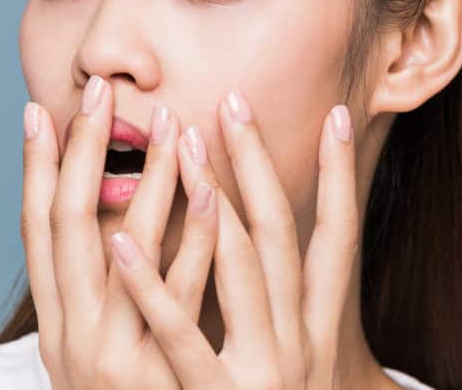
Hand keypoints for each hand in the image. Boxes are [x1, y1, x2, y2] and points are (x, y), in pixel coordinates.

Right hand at [20, 75, 220, 388]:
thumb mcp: (95, 358)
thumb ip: (99, 303)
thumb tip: (109, 238)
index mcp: (56, 329)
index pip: (36, 233)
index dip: (33, 171)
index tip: (37, 113)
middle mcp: (72, 338)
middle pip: (67, 227)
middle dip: (79, 156)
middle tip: (95, 93)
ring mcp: (114, 357)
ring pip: (126, 249)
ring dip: (148, 181)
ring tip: (170, 121)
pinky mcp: (161, 376)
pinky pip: (180, 297)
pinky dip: (192, 240)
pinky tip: (210, 193)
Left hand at [109, 88, 359, 388]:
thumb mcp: (297, 363)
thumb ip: (285, 312)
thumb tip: (266, 252)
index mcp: (320, 331)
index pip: (338, 239)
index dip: (339, 177)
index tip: (335, 114)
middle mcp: (300, 344)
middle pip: (282, 237)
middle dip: (259, 165)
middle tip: (233, 99)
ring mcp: (262, 370)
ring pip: (241, 269)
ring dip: (211, 202)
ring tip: (184, 142)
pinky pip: (180, 334)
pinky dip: (153, 284)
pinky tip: (122, 240)